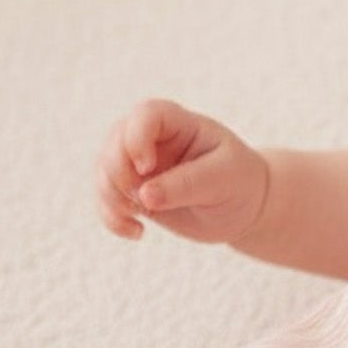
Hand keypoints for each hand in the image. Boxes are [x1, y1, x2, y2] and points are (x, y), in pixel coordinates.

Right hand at [97, 98, 268, 245]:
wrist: (243, 208)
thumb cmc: (239, 182)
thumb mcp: (223, 178)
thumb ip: (186, 184)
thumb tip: (144, 196)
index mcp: (177, 123)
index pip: (146, 115)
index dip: (137, 139)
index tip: (147, 167)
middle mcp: (151, 139)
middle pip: (115, 144)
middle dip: (119, 174)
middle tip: (143, 201)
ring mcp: (137, 166)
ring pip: (105, 173)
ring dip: (112, 199)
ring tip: (139, 221)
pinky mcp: (134, 192)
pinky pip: (107, 201)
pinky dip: (113, 218)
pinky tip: (137, 232)